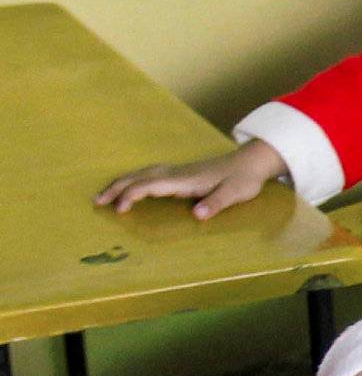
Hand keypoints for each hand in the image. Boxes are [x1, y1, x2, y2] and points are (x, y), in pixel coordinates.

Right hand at [94, 138, 289, 219]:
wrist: (251, 162)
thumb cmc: (243, 180)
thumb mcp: (235, 194)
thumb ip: (216, 203)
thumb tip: (198, 214)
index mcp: (185, 179)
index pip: (151, 186)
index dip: (133, 195)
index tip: (120, 209)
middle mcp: (176, 173)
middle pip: (139, 178)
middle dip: (116, 189)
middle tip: (96, 202)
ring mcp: (176, 171)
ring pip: (141, 174)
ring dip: (120, 183)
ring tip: (102, 196)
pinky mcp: (179, 173)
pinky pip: (148, 175)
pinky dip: (132, 180)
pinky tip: (127, 187)